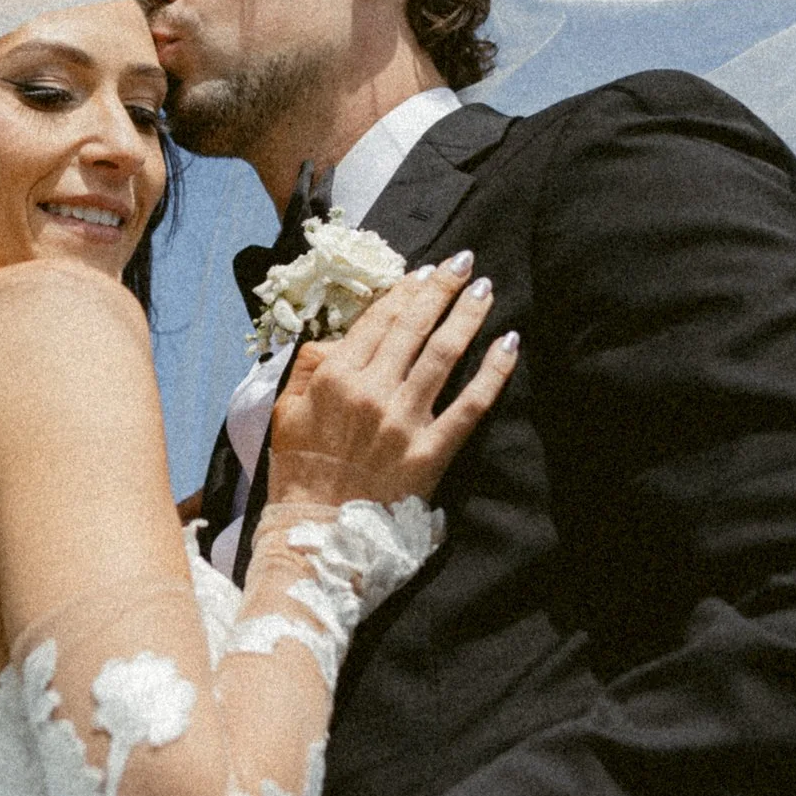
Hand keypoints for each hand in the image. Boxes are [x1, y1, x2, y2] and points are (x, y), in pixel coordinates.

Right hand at [268, 253, 516, 506]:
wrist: (318, 533)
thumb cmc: (298, 471)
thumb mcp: (286, 410)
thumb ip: (309, 367)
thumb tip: (337, 334)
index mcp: (335, 377)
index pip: (377, 321)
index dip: (403, 292)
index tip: (423, 272)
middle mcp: (372, 391)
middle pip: (414, 327)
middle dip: (441, 289)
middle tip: (463, 263)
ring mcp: (404, 420)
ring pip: (444, 354)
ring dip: (468, 316)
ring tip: (486, 290)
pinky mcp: (431, 451)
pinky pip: (471, 405)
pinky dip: (493, 372)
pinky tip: (509, 344)